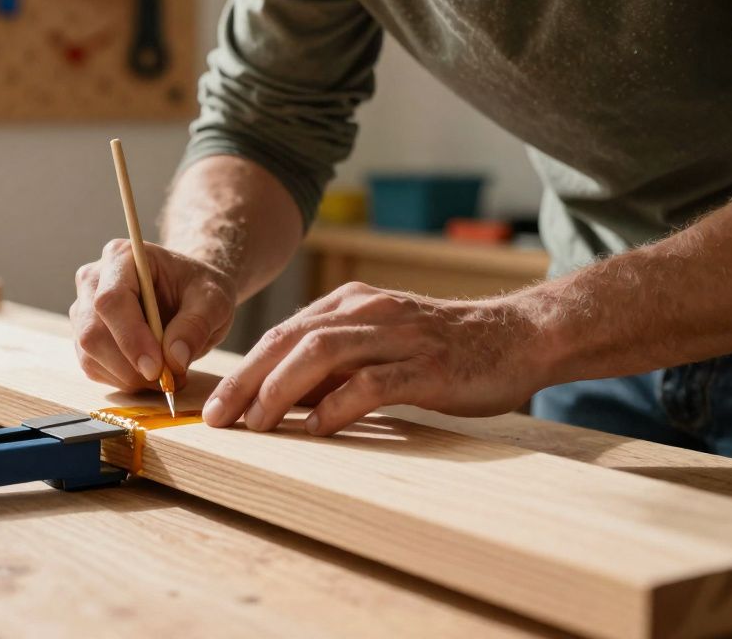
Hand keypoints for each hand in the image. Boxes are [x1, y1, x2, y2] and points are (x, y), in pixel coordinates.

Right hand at [71, 239, 235, 389]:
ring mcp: (84, 309)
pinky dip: (123, 380)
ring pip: (90, 355)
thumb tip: (175, 359)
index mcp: (121, 257)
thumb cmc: (198, 289)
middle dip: (129, 366)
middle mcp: (93, 280)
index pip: (111, 300)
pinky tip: (149, 374)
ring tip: (166, 374)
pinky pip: (93, 368)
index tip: (156, 368)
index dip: (130, 337)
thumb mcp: (214, 301)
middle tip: (168, 379)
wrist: (188, 294)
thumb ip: (196, 325)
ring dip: (129, 377)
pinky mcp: (84, 336)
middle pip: (93, 332)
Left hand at [202, 282, 546, 435]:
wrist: (518, 336)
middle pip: (289, 341)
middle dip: (246, 380)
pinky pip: (372, 382)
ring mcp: (397, 336)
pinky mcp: (426, 365)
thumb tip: (278, 401)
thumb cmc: (442, 348)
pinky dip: (338, 405)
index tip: (213, 405)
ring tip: (257, 424)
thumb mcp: (378, 345)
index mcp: (350, 303)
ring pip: (321, 354)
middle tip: (217, 418)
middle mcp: (367, 312)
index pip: (281, 334)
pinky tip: (317, 428)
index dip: (242, 369)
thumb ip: (333, 366)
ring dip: (280, 391)